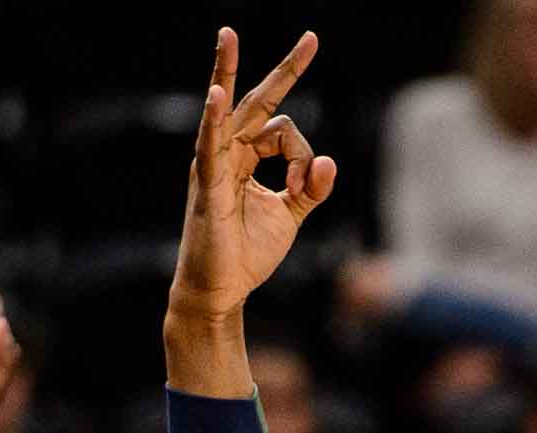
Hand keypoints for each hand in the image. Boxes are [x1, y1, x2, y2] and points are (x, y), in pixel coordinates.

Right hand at [169, 28, 335, 321]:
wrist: (221, 292)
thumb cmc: (247, 254)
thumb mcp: (290, 217)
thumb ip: (311, 188)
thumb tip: (329, 161)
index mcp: (246, 157)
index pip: (283, 131)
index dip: (301, 156)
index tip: (303, 185)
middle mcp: (227, 153)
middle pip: (256, 101)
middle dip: (285, 69)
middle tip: (312, 38)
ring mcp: (213, 166)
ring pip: (228, 113)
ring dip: (225, 72)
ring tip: (227, 36)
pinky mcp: (207, 187)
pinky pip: (210, 148)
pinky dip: (213, 122)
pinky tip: (216, 96)